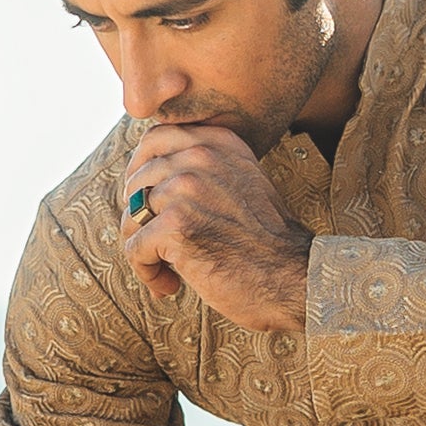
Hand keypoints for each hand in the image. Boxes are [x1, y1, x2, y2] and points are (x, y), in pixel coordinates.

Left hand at [122, 122, 311, 330]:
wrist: (294, 276)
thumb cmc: (266, 242)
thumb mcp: (243, 182)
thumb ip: (205, 169)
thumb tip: (148, 173)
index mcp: (218, 142)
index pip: (155, 140)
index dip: (142, 173)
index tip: (152, 205)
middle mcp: (201, 156)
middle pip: (136, 180)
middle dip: (141, 218)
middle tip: (161, 247)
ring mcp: (186, 188)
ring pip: (132, 216)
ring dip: (145, 250)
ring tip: (169, 271)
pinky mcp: (176, 225)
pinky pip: (134, 248)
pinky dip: (147, 273)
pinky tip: (170, 285)